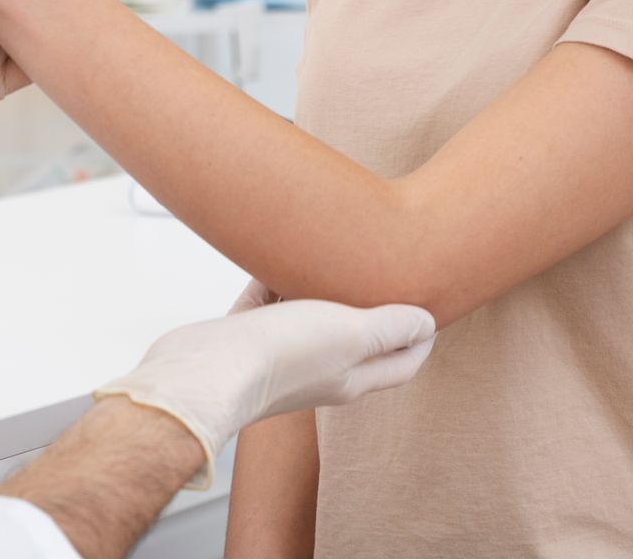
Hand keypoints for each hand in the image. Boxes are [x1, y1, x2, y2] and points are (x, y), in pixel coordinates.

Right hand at [93, 283, 434, 489]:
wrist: (204, 374)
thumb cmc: (281, 356)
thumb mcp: (352, 334)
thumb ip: (390, 327)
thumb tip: (426, 323)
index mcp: (352, 378)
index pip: (401, 364)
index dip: (420, 339)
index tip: (428, 309)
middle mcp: (318, 371)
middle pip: (356, 340)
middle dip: (370, 308)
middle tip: (380, 269)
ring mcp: (278, 356)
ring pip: (308, 317)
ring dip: (318, 291)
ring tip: (327, 254)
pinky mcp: (242, 340)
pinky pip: (264, 305)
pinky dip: (272, 283)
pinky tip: (271, 259)